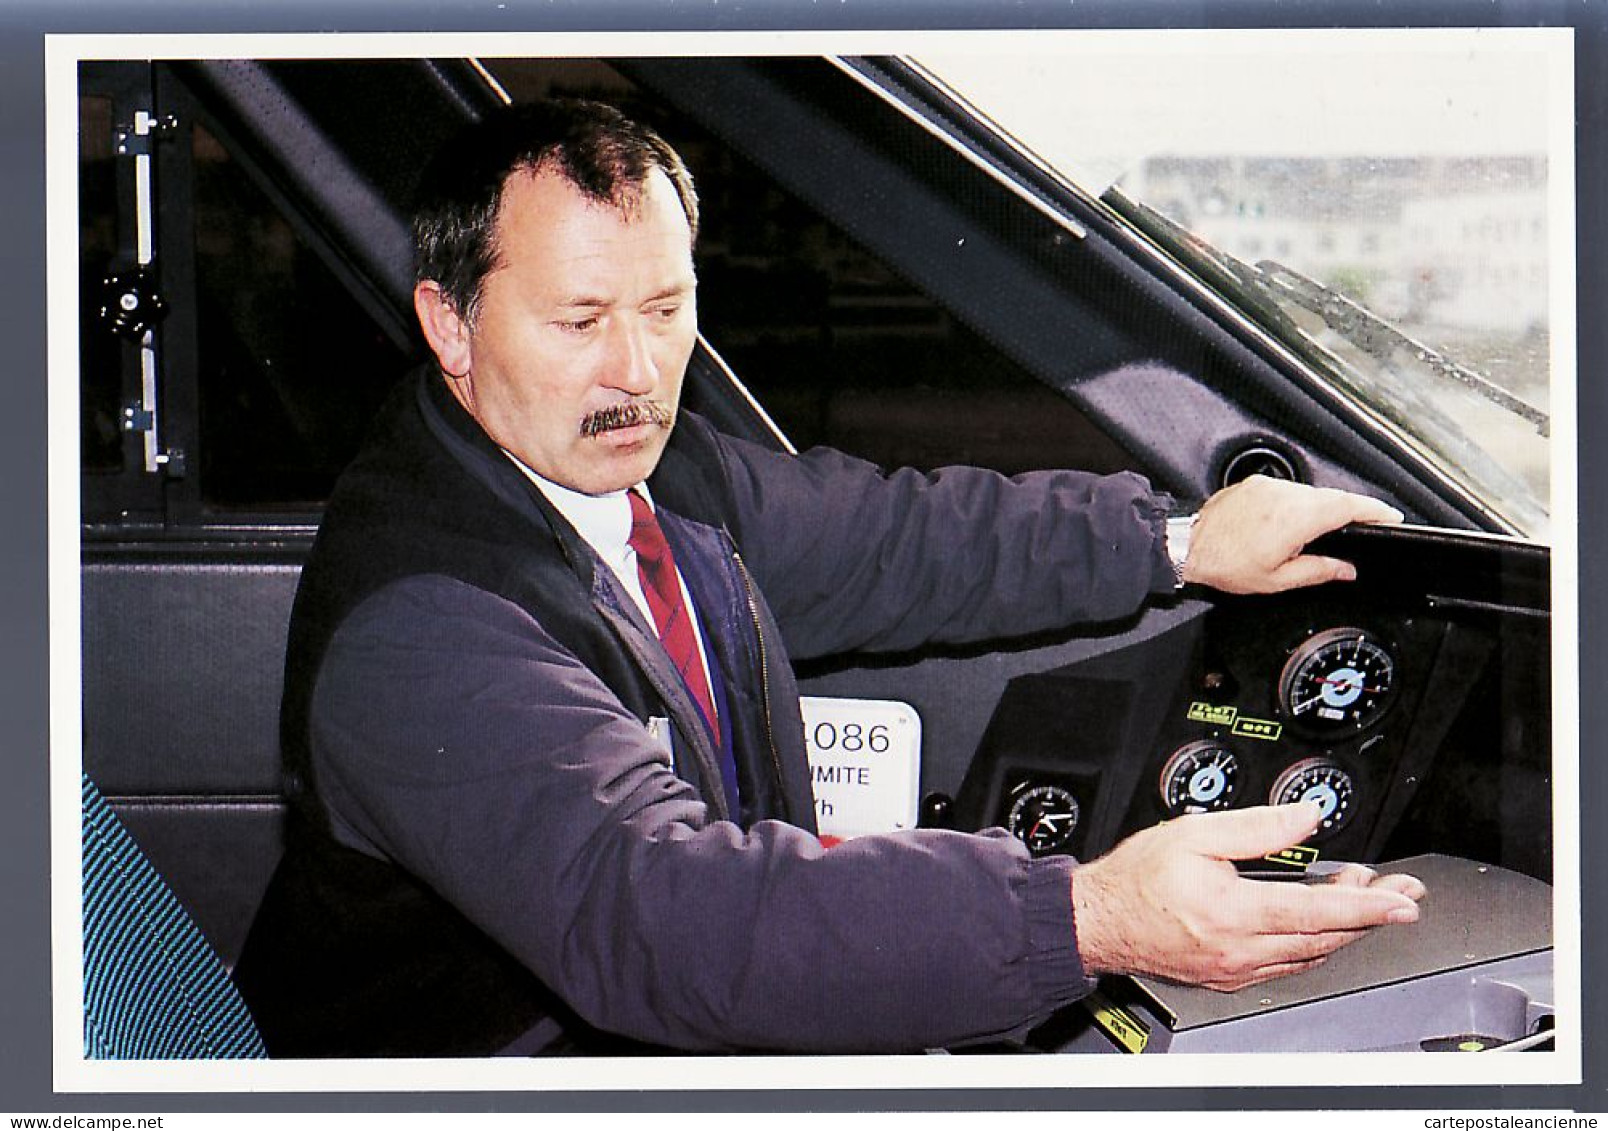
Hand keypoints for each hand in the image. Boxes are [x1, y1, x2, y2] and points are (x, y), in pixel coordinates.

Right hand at [1070, 803, 1424, 991]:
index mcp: (1234, 911)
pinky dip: (1314, 946)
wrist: (1099, 921)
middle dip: (1370, 915)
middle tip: (1397, 893)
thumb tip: (1305, 817)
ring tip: (1364, 901)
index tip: (1403, 901)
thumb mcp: (1195, 833)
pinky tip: (1320, 928)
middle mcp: (1241, 949)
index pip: (1320, 911)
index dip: (1370, 906)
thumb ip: (1257, 826)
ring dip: (1344, 930)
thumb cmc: (1136, 879)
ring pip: (1311, 955)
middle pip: (1325, 937)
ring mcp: (1236, 969)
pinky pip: (1287, 966)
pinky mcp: (1229, 977)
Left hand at [1180, 475, 1403, 593]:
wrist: (1185, 545)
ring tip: (1321, 532)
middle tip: (1362, 527)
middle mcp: (1284, 495)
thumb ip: (1318, 571)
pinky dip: (1298, 504)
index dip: (1374, 510)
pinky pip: (1287, 490)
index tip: (1390, 516)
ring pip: (1309, 493)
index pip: (1348, 506)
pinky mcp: (1255, 484)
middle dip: (1350, 511)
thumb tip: (1344, 570)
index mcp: (1295, 518)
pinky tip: (1291, 522)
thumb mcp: (1277, 579)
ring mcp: (1269, 486)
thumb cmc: (1224, 563)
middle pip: (1332, 497)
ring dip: (1320, 508)